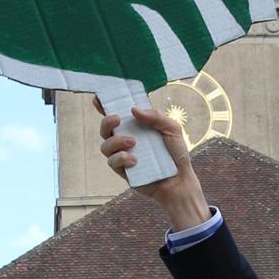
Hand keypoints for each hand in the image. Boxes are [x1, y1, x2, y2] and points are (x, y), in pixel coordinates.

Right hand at [95, 97, 209, 229]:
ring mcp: (124, 155)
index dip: (104, 107)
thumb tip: (134, 110)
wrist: (180, 180)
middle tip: (117, 119)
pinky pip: (112, 162)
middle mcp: (127, 140)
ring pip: (105, 146)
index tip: (97, 99)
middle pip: (105, 129)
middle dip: (106, 122)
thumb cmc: (177, 153)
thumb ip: (156, 117)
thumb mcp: (172, 129)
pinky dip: (121, 158)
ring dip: (116, 141)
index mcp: (137, 127)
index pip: (118, 115)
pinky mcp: (123, 171)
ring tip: (133, 142)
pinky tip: (135, 160)